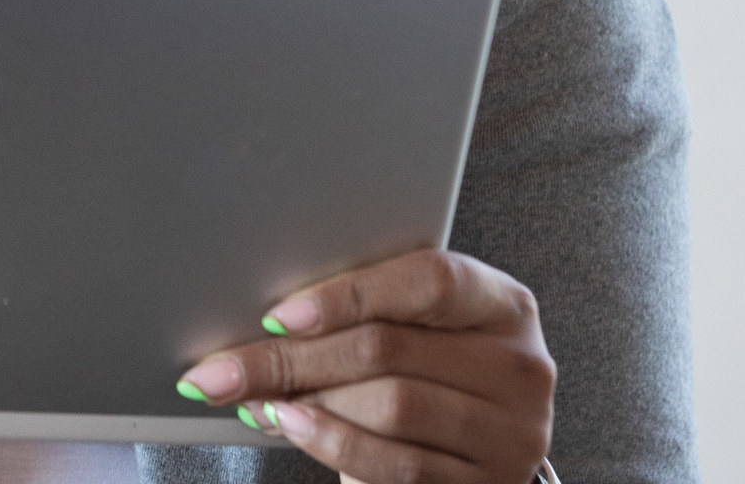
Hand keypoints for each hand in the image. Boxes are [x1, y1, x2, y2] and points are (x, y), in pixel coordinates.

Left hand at [174, 249, 554, 482]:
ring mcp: (512, 432)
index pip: (428, 280)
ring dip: (307, 402)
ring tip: (254, 396)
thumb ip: (369, 312)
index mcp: (504, 303)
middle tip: (224, 367)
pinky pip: (397, 464)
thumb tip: (267, 314)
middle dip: (293, 357)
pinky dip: (332, 442)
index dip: (348, 294)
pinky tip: (292, 426)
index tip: (276, 314)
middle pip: (390, 349)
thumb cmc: (431, 372)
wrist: (476, 450)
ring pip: (391, 407)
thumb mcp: (418, 329)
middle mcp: (520, 365)